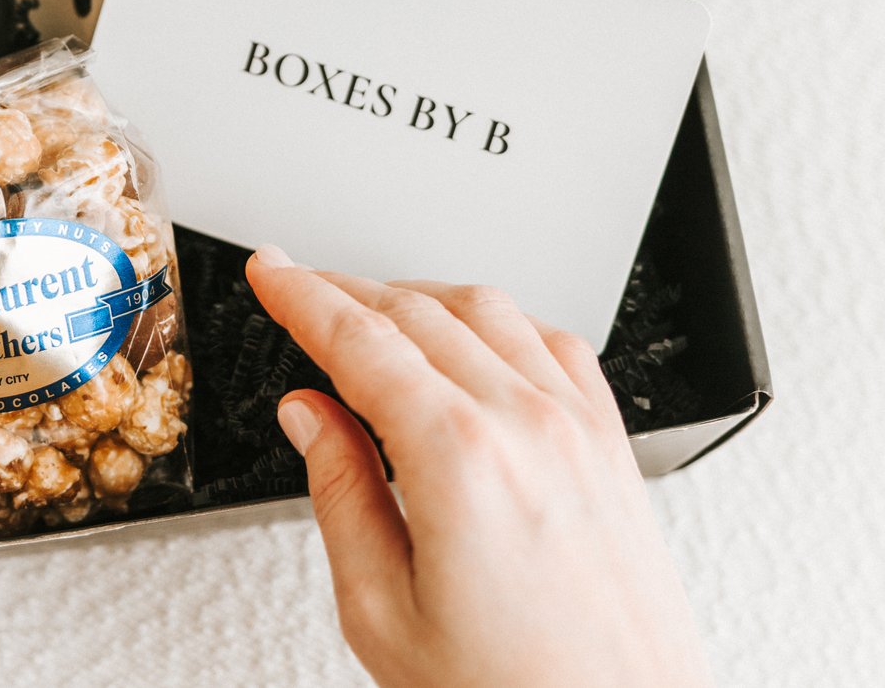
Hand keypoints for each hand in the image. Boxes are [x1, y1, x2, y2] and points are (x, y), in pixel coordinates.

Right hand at [245, 247, 710, 687]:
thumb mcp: (385, 614)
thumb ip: (340, 496)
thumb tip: (308, 416)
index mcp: (459, 458)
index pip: (360, 340)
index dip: (302, 294)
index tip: (271, 272)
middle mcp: (526, 425)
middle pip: (418, 311)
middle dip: (347, 290)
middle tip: (301, 289)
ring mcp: (579, 430)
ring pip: (489, 310)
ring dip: (419, 296)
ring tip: (373, 312)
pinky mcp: (613, 448)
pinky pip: (555, 343)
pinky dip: (499, 322)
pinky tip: (475, 340)